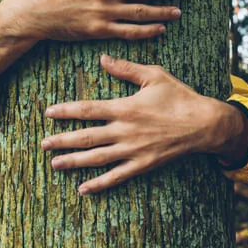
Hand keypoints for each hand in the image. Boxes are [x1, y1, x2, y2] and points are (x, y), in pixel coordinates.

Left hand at [41, 55, 247, 194]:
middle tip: (43, 144)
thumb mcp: (154, 75)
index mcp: (125, 107)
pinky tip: (83, 189)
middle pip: (86, 137)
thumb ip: (126, 69)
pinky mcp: (142, 165)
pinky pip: (117, 176)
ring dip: (74, 162)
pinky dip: (99, 184)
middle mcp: (124, 131)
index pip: (88, 109)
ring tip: (54, 164)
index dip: (66, 111)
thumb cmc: (180, 97)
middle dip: (62, 140)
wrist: (204, 124)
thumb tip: (103, 58)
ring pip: (96, 158)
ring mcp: (132, 150)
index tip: (48, 113)